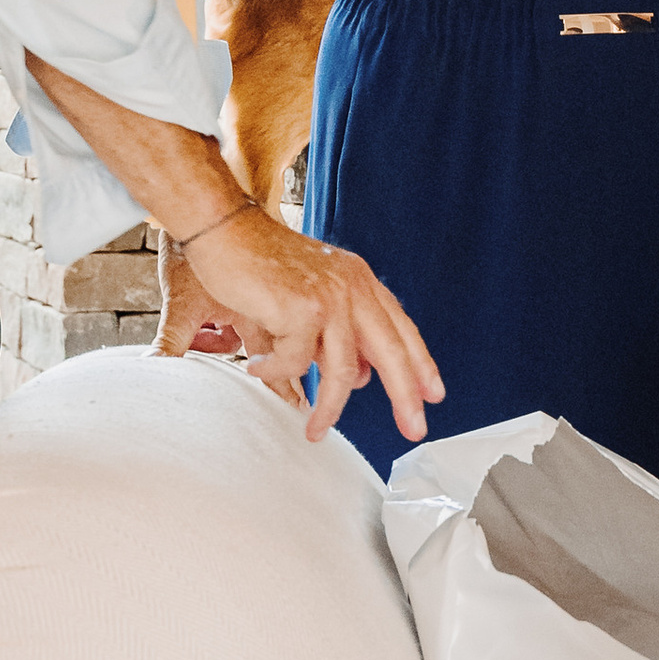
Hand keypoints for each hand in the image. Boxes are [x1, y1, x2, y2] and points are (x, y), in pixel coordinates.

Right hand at [176, 201, 442, 443]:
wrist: (225, 230)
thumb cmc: (259, 263)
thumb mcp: (311, 295)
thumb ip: (338, 332)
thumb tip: (360, 377)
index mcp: (359, 280)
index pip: (401, 328)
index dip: (420, 363)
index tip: (432, 394)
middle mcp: (352, 287)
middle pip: (392, 352)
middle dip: (406, 396)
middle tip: (414, 429)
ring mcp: (330, 298)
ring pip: (343, 372)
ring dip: (328, 409)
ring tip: (313, 429)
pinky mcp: (302, 309)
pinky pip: (296, 364)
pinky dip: (274, 372)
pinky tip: (256, 366)